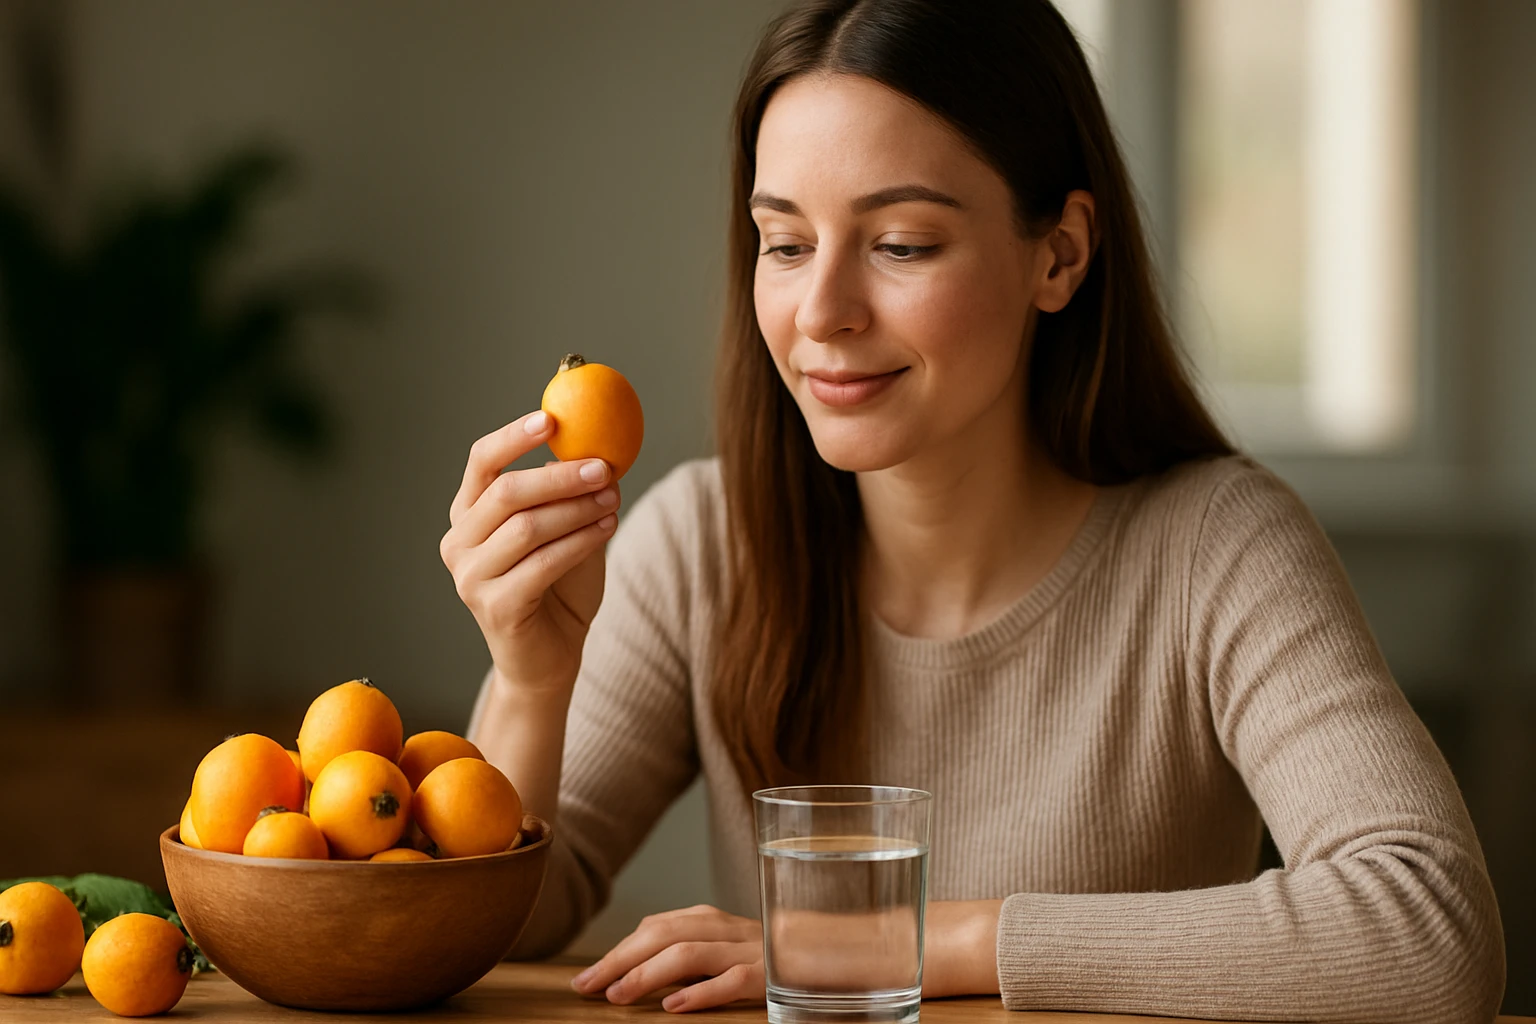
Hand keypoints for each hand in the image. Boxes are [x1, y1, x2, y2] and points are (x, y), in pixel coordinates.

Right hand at [440, 410, 619, 694]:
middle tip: (602, 466)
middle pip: (506, 493)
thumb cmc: (558, 587)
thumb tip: (597, 444)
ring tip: (614, 499)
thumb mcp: (564, 529)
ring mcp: (470, 577)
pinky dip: (579, 541)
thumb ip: (568, 493)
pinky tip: (607, 528)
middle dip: (559, 476)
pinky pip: (542, 564)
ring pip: (526, 528)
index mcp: (469, 514)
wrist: (551, 656)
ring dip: (576, 509)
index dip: (514, 437)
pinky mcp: (494, 607)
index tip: (551, 419)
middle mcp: (459, 543)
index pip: (482, 462)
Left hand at [569, 905, 762, 1011]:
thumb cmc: (776, 962)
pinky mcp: (774, 976)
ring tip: (618, 996)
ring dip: (648, 974)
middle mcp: (731, 929)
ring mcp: (754, 950)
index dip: (619, 950)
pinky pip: (733, 980)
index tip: (587, 977)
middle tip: (586, 987)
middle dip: (619, 959)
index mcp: (717, 920)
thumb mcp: (728, 954)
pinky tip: (674, 1007)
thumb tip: (631, 974)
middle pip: (665, 934)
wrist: (843, 957)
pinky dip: (701, 992)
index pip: (658, 926)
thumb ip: (691, 956)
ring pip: (692, 952)